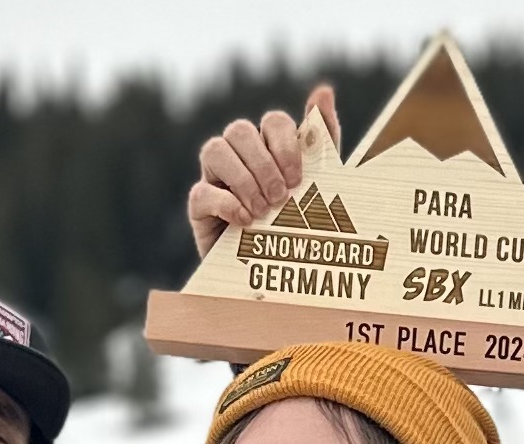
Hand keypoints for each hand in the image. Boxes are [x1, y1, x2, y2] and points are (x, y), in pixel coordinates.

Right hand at [189, 84, 339, 256]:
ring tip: (263, 210)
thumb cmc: (299, 224)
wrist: (276, 273)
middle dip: (263, 163)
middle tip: (281, 197)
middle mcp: (239, 154)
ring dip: (243, 179)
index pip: (272, 121)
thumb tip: (323, 91)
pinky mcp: (199, 206)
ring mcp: (215, 177)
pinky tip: (246, 221)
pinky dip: (226, 204)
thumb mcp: (320, 186)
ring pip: (214, 150)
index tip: (298, 178)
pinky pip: (202, 191)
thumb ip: (322, 140)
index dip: (285, 145)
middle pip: (239, 130)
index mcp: (269, 146)